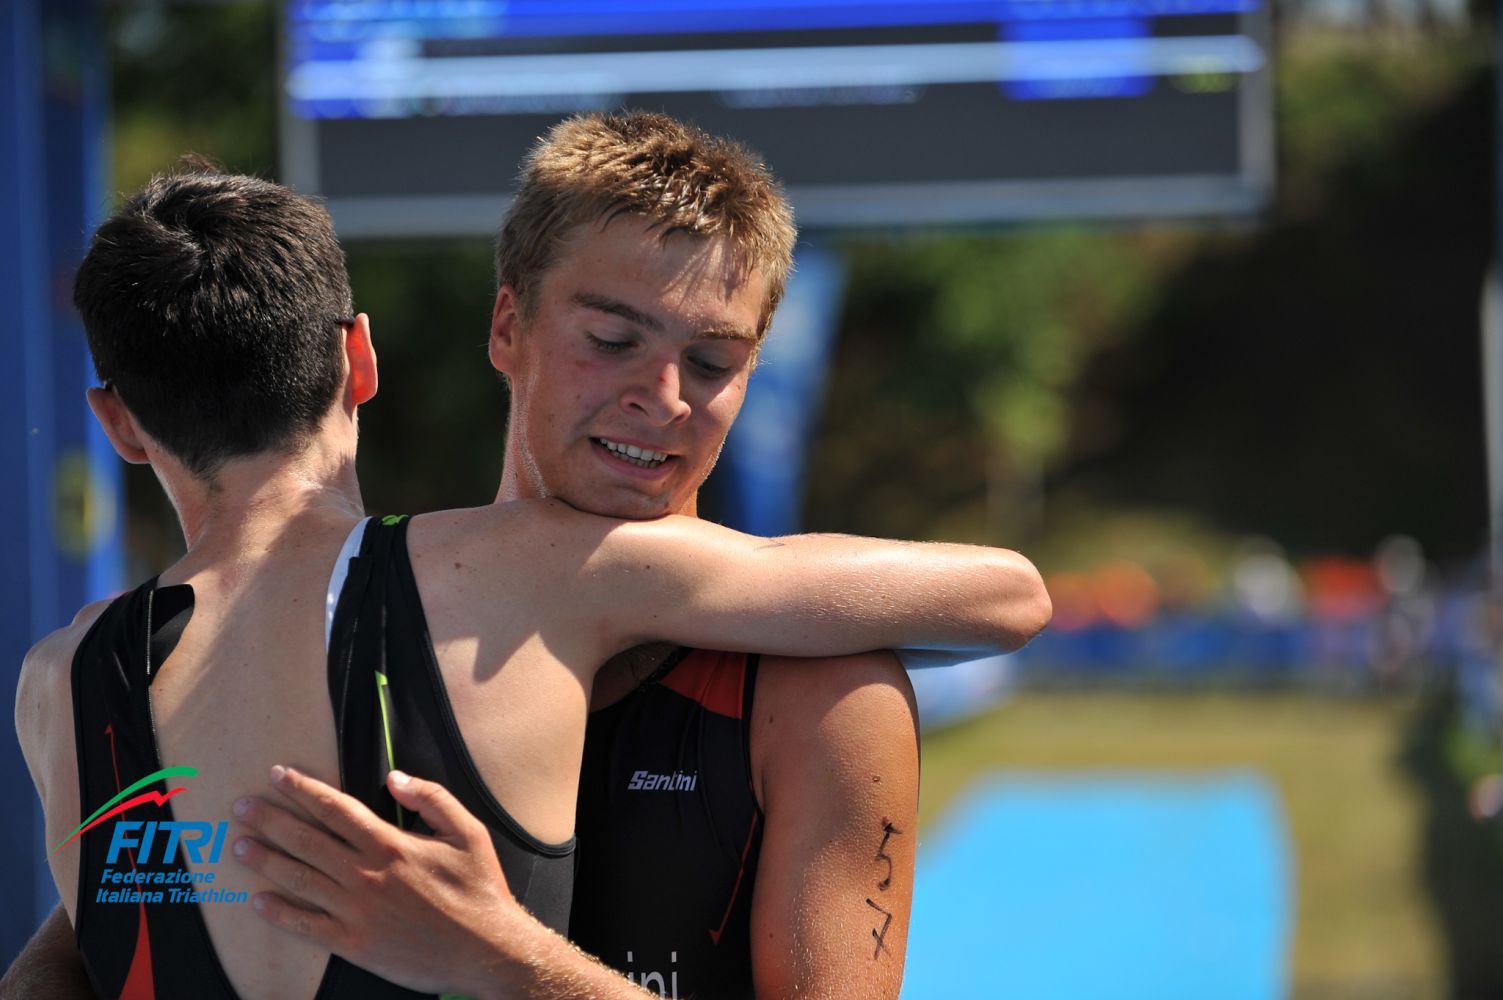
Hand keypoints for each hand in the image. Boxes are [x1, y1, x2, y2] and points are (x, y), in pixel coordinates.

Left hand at [232, 765, 516, 997]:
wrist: (486, 951)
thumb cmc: (479, 890)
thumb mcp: (468, 832)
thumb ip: (432, 799)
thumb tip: (396, 778)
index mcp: (391, 844)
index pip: (336, 809)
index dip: (303, 790)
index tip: (279, 775)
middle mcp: (367, 875)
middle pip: (306, 840)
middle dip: (270, 820)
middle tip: (241, 807)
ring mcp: (356, 911)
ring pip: (300, 879)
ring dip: (266, 861)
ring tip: (240, 846)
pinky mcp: (354, 944)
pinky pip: (307, 926)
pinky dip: (280, 914)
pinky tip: (259, 901)